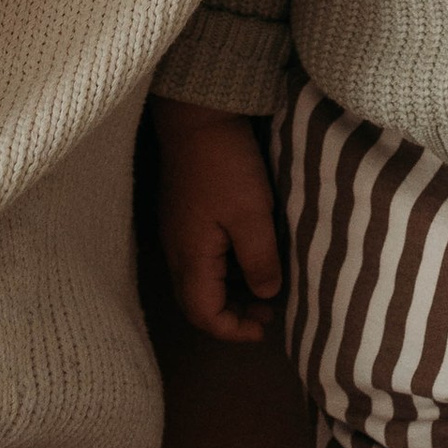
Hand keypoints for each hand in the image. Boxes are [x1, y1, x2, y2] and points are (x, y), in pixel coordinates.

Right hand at [152, 101, 283, 342]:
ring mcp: (178, 232)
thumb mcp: (253, 215)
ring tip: (267, 284)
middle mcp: (177, 251)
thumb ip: (260, 261)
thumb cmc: (226, 165)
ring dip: (231, 290)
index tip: (266, 327)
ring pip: (200, 280)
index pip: (203, 315)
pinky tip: (253, 253)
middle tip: (270, 311)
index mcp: (190, 258)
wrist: (197, 117)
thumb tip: (266, 295)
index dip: (233, 330)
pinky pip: (202, 257)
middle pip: (198, 302)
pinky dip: (227, 267)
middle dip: (233, 315)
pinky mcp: (184, 215)